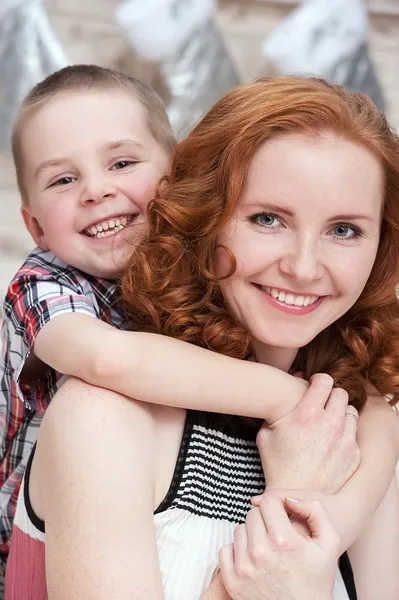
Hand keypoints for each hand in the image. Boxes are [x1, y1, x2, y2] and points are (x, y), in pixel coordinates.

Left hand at [219, 496, 336, 599]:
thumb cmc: (317, 579)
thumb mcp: (329, 542)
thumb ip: (315, 510)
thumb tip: (289, 498)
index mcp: (284, 541)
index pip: (268, 501)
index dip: (277, 506)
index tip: (282, 516)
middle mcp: (261, 553)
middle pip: (252, 514)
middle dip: (264, 520)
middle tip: (276, 534)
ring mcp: (244, 569)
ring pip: (239, 530)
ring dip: (251, 534)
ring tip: (266, 548)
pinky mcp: (233, 582)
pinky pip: (226, 550)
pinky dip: (237, 551)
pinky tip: (252, 559)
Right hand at [256, 374, 359, 493]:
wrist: (294, 498)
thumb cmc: (277, 466)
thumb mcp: (266, 433)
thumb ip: (277, 410)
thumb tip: (281, 392)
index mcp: (307, 414)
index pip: (324, 380)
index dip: (318, 380)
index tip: (314, 385)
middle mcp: (330, 424)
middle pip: (340, 393)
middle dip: (330, 395)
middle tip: (321, 403)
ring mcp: (345, 440)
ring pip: (351, 412)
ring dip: (340, 413)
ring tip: (328, 422)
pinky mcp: (353, 455)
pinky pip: (354, 433)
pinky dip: (345, 433)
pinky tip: (332, 441)